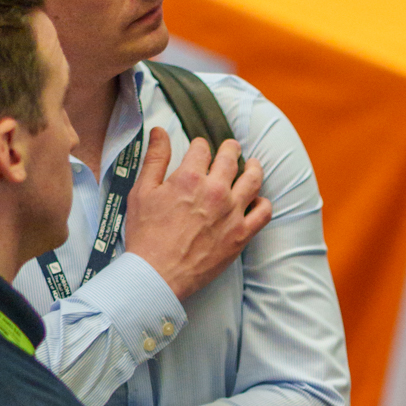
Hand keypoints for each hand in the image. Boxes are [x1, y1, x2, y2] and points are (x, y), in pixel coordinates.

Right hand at [124, 126, 270, 300]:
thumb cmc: (145, 235)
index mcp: (189, 177)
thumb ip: (154, 159)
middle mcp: (215, 191)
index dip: (200, 146)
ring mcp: (231, 213)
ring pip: (253, 180)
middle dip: (230, 149)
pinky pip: (263, 213)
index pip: (202, 148)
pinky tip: (258, 200)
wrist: (157, 274)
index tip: (200, 150)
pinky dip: (263, 203)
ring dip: (254, 168)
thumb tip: (160, 131)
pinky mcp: (240, 235)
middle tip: (231, 147)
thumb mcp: (142, 191)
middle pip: (231, 158)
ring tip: (253, 165)